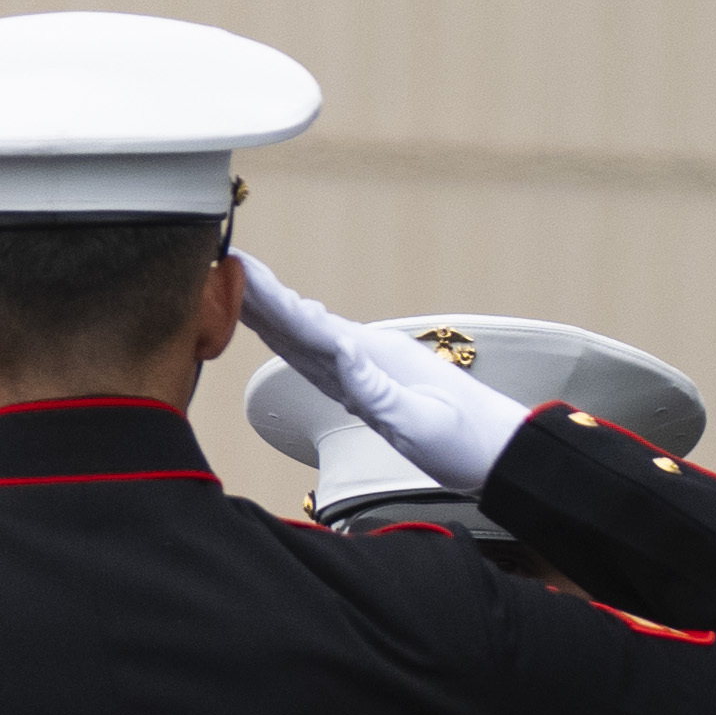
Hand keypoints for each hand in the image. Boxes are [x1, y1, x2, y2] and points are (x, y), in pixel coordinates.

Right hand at [235, 254, 523, 498]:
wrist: (500, 451)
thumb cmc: (467, 442)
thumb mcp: (423, 423)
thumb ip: (381, 393)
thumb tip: (342, 354)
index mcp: (374, 360)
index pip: (309, 323)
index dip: (268, 297)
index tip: (236, 268)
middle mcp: (365, 356)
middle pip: (298, 319)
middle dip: (255, 292)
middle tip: (215, 262)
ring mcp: (365, 368)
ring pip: (303, 332)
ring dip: (267, 308)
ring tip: (231, 286)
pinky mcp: (367, 385)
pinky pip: (316, 353)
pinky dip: (289, 334)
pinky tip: (275, 326)